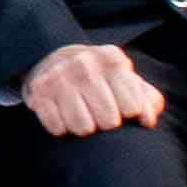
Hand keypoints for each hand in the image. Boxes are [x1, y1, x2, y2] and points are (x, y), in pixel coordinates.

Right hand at [19, 43, 166, 141]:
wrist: (56, 58)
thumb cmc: (102, 78)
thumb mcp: (127, 80)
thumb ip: (147, 99)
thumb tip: (147, 121)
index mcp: (112, 59)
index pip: (132, 107)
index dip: (130, 115)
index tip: (123, 110)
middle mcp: (85, 63)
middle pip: (109, 121)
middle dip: (107, 123)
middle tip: (101, 115)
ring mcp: (60, 76)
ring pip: (82, 127)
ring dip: (85, 128)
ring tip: (84, 117)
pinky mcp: (39, 91)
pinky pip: (57, 127)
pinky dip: (62, 128)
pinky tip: (63, 115)